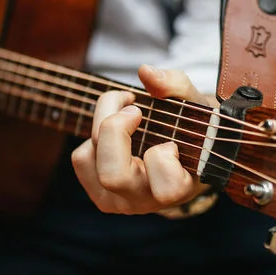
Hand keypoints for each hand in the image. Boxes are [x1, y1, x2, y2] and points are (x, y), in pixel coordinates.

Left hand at [71, 65, 219, 214]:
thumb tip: (145, 72)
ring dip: (103, 126)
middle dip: (115, 129)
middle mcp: (145, 201)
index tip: (169, 136)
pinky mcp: (98, 192)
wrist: (184, 153)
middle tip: (134, 108)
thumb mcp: (194, 104)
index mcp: (178, 190)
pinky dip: (94, 137)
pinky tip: (118, 132)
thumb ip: (177, 86)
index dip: (163, 154)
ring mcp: (118, 201)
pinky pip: (81, 158)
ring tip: (126, 114)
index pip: (166, 186)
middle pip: (112, 175)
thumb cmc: (193, 130)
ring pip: (88, 161)